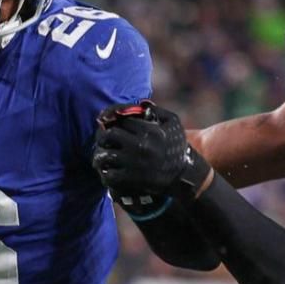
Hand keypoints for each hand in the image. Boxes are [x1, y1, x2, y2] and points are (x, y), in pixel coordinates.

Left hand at [91, 100, 211, 214]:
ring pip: (105, 155)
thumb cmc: (177, 147)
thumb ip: (157, 110)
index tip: (110, 125)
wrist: (184, 175)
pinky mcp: (132, 179)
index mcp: (149, 130)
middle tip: (103, 141)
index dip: (114, 121)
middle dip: (103, 137)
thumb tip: (140, 104)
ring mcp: (134, 163)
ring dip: (100, 156)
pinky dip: (105, 174)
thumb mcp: (173, 123)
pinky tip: (108, 172)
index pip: (122, 120)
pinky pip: (109, 175)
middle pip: (109, 135)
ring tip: (101, 157)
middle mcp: (140, 145)